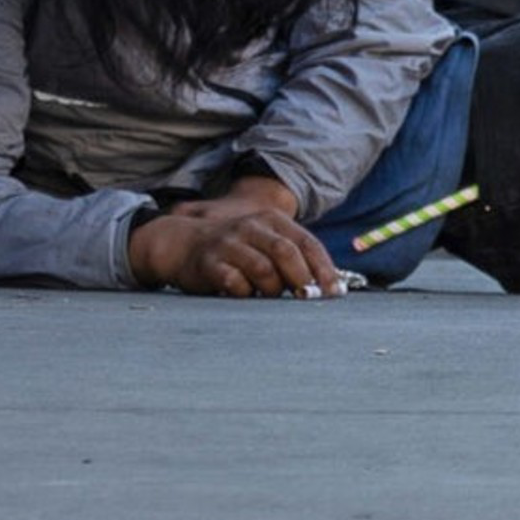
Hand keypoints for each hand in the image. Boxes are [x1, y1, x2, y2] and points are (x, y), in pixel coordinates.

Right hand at [128, 178, 344, 299]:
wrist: (184, 243)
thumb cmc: (237, 250)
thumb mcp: (266, 242)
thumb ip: (293, 258)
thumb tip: (329, 288)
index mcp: (272, 220)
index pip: (307, 243)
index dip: (324, 269)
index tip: (335, 293)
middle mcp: (252, 227)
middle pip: (286, 252)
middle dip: (302, 280)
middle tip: (308, 299)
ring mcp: (230, 244)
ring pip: (263, 269)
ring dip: (273, 290)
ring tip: (271, 298)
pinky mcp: (210, 263)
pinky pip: (234, 283)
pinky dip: (245, 294)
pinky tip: (245, 296)